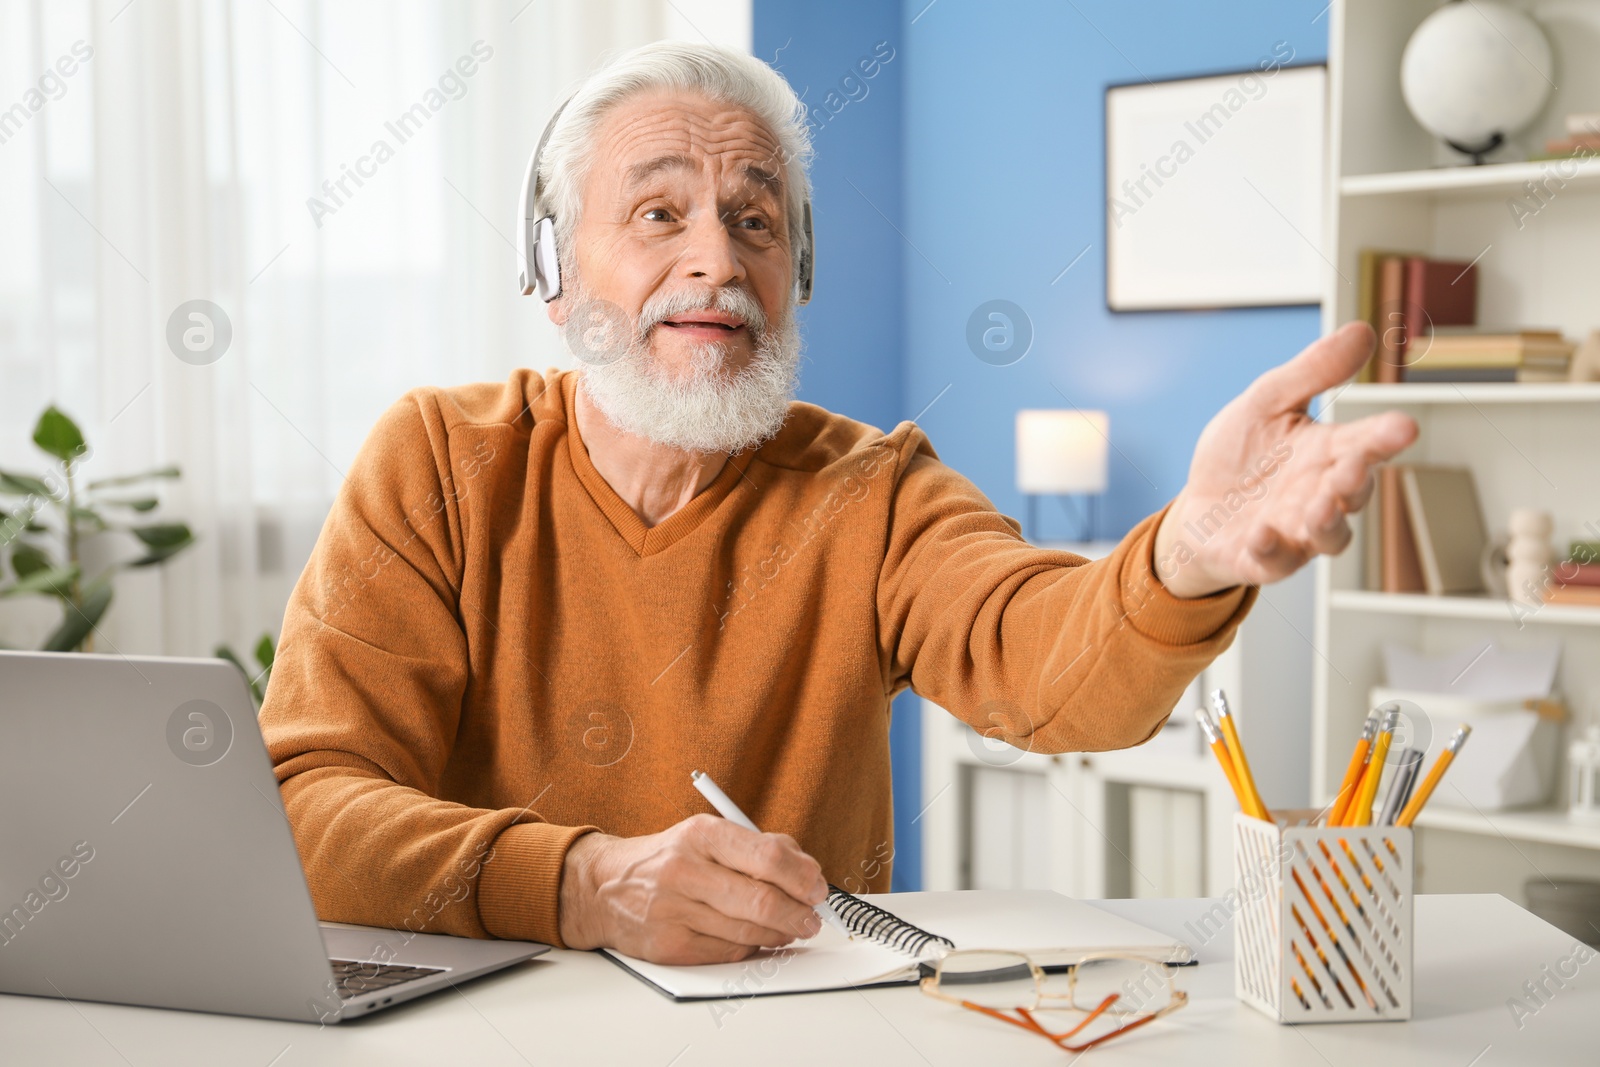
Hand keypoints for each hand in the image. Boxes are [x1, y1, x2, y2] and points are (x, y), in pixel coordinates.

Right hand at [558, 814, 826, 963]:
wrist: (604, 886)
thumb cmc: (668, 859)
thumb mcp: (707, 835)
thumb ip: (758, 847)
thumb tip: (806, 869)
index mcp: (701, 834)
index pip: (767, 856)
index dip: (802, 876)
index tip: (818, 887)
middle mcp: (685, 870)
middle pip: (761, 900)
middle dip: (798, 913)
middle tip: (812, 917)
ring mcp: (673, 911)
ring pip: (748, 932)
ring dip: (780, 933)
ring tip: (789, 927)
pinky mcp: (669, 947)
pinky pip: (728, 953)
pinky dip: (750, 947)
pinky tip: (754, 937)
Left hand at [1154, 322, 1417, 597]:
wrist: (1196, 509)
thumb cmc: (1239, 456)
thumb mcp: (1267, 402)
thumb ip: (1312, 373)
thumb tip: (1363, 331)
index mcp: (1326, 454)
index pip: (1365, 444)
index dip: (1385, 437)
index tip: (1404, 426)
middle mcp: (1319, 496)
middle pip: (1352, 493)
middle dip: (1357, 481)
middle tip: (1355, 466)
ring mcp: (1294, 532)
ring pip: (1327, 535)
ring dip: (1327, 522)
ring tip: (1320, 506)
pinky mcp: (1260, 558)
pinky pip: (1272, 561)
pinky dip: (1271, 550)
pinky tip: (1262, 532)